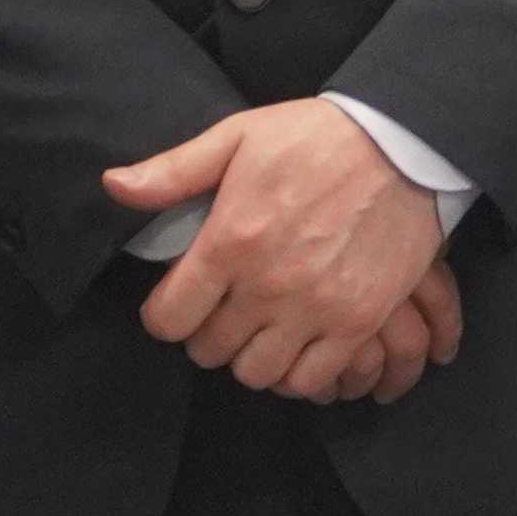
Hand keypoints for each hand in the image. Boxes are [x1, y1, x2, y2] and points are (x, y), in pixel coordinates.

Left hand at [114, 100, 447, 397]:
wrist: (403, 144)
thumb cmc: (315, 137)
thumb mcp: (236, 136)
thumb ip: (172, 171)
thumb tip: (113, 186)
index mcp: (230, 240)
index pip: (168, 319)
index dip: (164, 316)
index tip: (178, 302)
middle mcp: (267, 284)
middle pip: (210, 351)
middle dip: (207, 335)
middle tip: (222, 311)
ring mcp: (315, 308)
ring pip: (257, 373)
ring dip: (250, 357)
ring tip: (259, 330)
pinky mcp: (358, 321)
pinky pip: (311, 379)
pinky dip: (297, 373)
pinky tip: (296, 345)